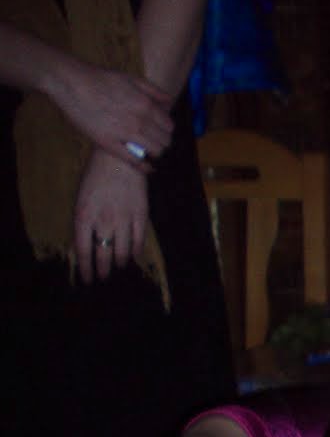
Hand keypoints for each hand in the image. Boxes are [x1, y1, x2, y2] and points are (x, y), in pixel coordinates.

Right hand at [53, 58, 172, 167]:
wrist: (72, 83)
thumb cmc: (101, 80)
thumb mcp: (131, 78)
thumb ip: (153, 91)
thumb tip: (170, 101)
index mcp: (146, 104)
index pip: (169, 126)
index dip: (166, 131)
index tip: (161, 132)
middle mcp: (139, 120)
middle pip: (164, 141)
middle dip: (162, 142)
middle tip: (154, 142)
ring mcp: (125, 133)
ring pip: (154, 152)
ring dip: (154, 153)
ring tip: (148, 150)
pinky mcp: (109, 143)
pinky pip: (134, 161)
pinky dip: (144, 166)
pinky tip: (147, 167)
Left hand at [74, 150, 148, 279]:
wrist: (120, 157)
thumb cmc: (97, 175)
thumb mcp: (82, 196)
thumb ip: (84, 220)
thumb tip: (86, 242)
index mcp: (84, 215)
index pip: (83, 250)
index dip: (85, 268)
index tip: (87, 279)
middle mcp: (103, 221)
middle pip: (103, 255)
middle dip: (103, 270)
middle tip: (103, 277)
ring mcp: (123, 220)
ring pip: (122, 252)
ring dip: (119, 262)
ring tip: (118, 265)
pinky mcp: (140, 216)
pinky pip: (139, 241)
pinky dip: (136, 251)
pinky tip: (133, 256)